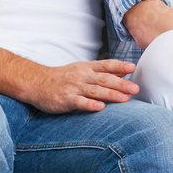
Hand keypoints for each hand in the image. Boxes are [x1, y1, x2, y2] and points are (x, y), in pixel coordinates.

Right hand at [25, 60, 139, 113]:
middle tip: (135, 88)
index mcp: (87, 68)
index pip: (106, 65)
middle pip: (104, 78)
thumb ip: (104, 71)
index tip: (133, 67)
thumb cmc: (64, 77)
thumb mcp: (83, 69)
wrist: (37, 83)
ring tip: (124, 99)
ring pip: (94, 90)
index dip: (120, 65)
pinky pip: (79, 102)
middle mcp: (82, 76)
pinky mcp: (65, 99)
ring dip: (110, 94)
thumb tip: (125, 69)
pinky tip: (100, 108)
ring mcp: (73, 87)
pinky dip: (90, 104)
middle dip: (121, 83)